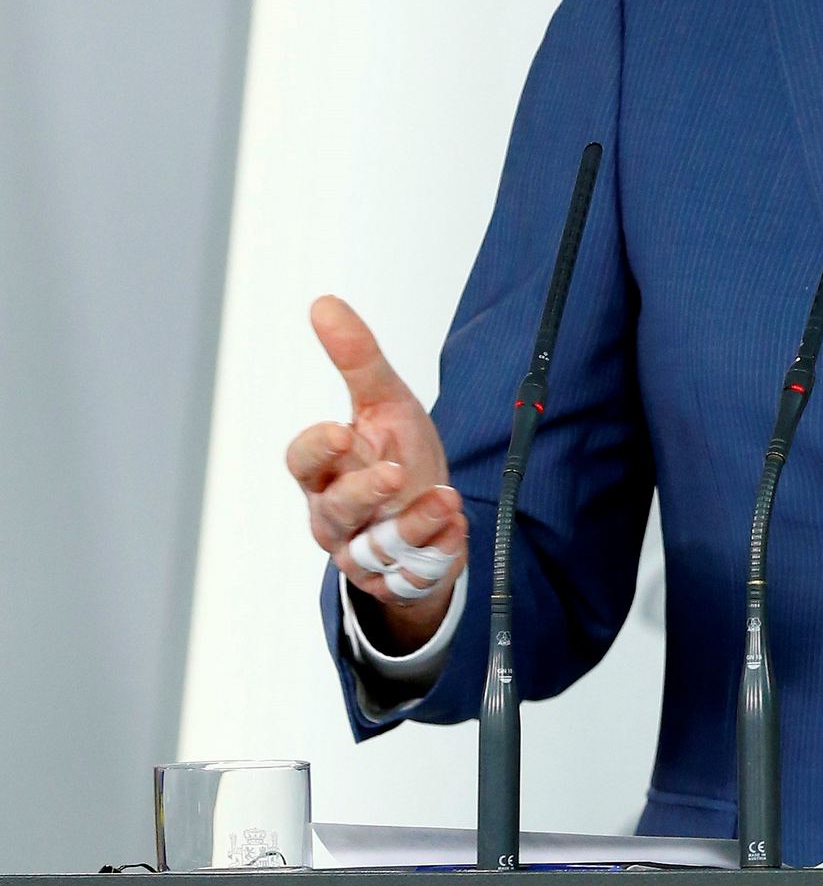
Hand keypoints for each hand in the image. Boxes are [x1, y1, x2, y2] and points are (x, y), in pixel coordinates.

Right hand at [286, 297, 467, 649]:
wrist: (428, 517)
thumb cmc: (393, 454)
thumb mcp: (385, 403)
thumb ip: (357, 360)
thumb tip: (323, 303)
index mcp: (325, 471)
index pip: (303, 462)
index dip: (317, 449)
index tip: (342, 432)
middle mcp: (336, 516)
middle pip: (334, 511)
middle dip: (362, 493)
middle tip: (394, 473)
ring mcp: (363, 553)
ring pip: (375, 550)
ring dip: (412, 525)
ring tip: (446, 499)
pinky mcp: (394, 582)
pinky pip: (411, 575)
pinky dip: (437, 551)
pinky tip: (457, 528)